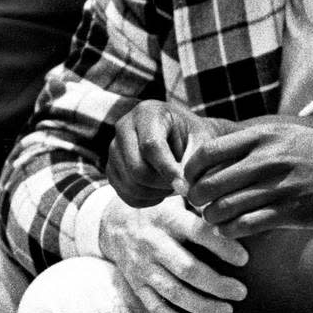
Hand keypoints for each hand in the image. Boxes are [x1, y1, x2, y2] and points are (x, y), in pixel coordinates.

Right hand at [99, 194, 248, 312]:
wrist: (114, 223)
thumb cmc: (159, 209)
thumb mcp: (176, 197)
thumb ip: (201, 201)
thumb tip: (230, 205)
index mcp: (168, 219)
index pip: (198, 232)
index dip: (222, 246)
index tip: (244, 259)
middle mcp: (153, 244)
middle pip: (187, 269)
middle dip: (216, 284)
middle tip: (241, 292)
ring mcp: (143, 267)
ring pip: (173, 292)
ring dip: (202, 305)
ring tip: (227, 311)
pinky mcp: (136, 285)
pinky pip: (156, 308)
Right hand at [107, 99, 232, 206]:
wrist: (180, 136)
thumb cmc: (193, 135)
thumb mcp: (201, 138)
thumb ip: (195, 159)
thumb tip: (184, 185)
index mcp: (147, 113)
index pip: (151, 145)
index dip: (167, 169)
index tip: (184, 186)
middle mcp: (124, 127)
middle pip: (136, 168)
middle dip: (162, 184)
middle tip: (182, 185)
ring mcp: (113, 149)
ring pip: (130, 184)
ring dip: (156, 193)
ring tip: (173, 185)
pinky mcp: (111, 168)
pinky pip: (126, 194)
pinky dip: (147, 199)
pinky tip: (161, 191)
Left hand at [183, 121, 312, 237]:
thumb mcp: (286, 134)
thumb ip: (252, 143)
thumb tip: (212, 154)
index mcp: (263, 136)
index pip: (207, 153)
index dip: (191, 171)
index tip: (191, 181)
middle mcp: (267, 159)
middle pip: (208, 184)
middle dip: (197, 199)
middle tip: (201, 205)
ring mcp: (278, 186)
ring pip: (222, 208)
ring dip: (212, 218)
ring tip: (216, 219)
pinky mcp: (289, 212)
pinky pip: (244, 226)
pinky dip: (230, 231)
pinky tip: (233, 230)